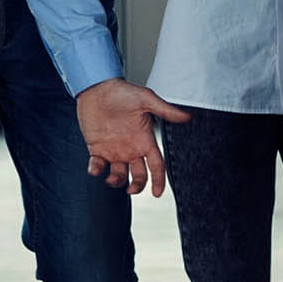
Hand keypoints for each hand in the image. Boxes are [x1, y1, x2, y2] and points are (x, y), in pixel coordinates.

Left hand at [76, 79, 186, 195]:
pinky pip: (97, 166)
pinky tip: (95, 168)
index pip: (156, 165)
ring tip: (112, 179)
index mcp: (145, 140)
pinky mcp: (97, 149)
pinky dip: (96, 171)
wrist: (97, 88)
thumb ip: (164, 110)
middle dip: (137, 185)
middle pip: (138, 175)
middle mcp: (131, 148)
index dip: (158, 180)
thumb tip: (186, 116)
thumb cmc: (122, 92)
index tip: (157, 193)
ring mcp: (114, 150)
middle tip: (131, 190)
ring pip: (118, 175)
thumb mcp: (146, 99)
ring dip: (116, 181)